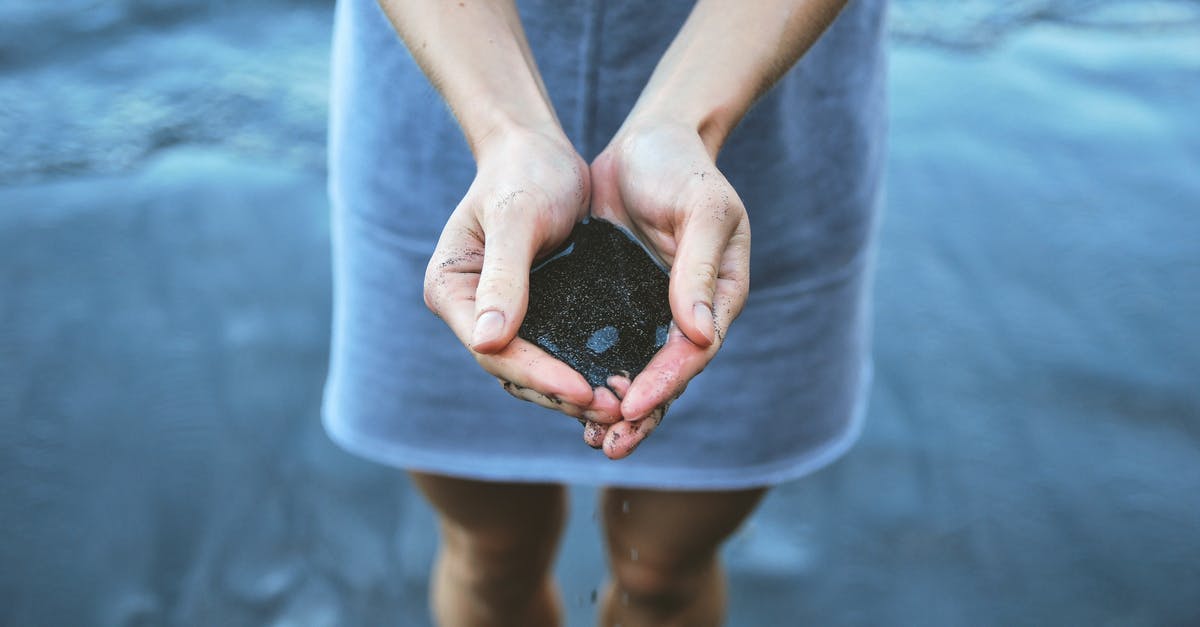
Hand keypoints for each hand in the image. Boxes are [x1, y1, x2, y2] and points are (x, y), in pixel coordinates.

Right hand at [424, 126, 623, 423]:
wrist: (539, 148)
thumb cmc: (523, 172)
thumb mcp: (516, 219)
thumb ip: (503, 277)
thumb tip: (486, 340)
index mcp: (451, 291)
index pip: (493, 350)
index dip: (538, 375)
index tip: (583, 390)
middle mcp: (471, 311)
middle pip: (513, 371)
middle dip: (561, 393)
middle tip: (614, 409)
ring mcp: (502, 315)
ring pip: (535, 370)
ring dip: (575, 391)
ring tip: (621, 405)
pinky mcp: (535, 312)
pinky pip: (557, 351)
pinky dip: (584, 368)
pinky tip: (620, 381)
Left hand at [584, 122, 750, 458]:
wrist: (649, 140)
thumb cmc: (684, 168)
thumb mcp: (702, 208)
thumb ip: (698, 268)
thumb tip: (700, 335)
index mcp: (718, 296)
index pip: (694, 352)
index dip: (667, 382)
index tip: (634, 405)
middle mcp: (685, 313)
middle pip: (668, 377)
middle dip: (641, 414)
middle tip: (609, 445)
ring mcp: (649, 311)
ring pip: (636, 372)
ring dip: (617, 410)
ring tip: (592, 442)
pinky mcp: (615, 303)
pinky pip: (605, 349)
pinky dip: (592, 376)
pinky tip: (566, 401)